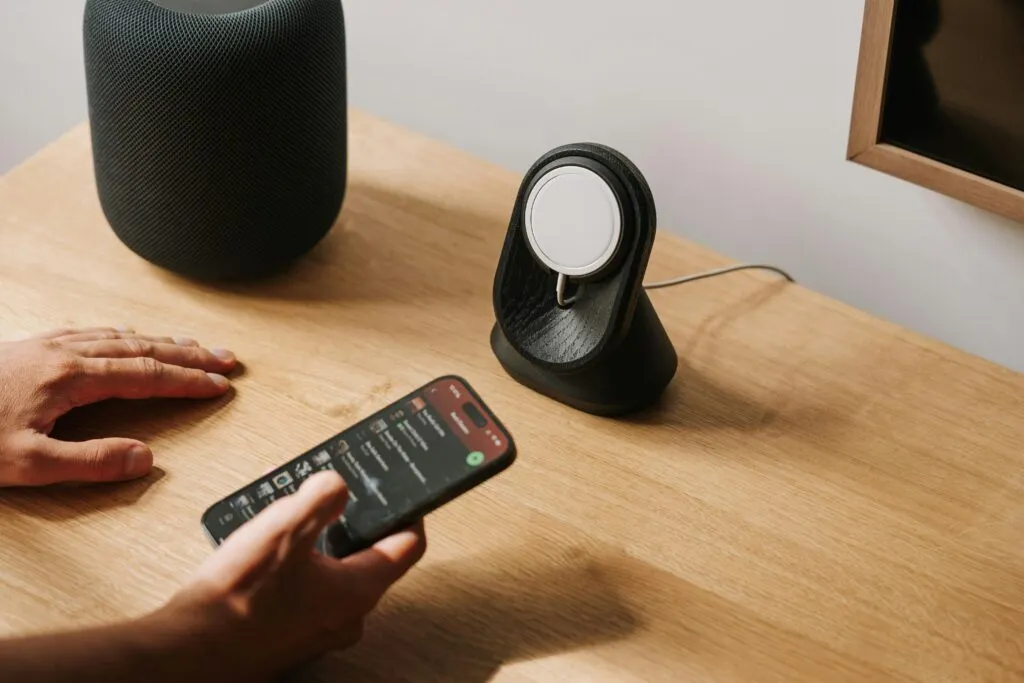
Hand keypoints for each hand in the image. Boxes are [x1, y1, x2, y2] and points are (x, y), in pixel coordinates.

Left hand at [0, 326, 236, 486]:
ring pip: (117, 335)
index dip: (188, 380)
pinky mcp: (27, 347)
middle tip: (224, 358)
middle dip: (188, 353)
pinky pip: (89, 332)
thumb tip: (144, 458)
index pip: (147, 375)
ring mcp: (45, 345)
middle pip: (142, 347)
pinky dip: (121, 334)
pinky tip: (122, 336)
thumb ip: (90, 461)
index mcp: (70, 378)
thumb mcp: (26, 464)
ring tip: (189, 344)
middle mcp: (64, 353)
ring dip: (160, 340)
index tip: (219, 384)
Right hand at [149, 471, 426, 678]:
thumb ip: (322, 496)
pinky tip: (267, 546)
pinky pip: (307, 591)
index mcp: (359, 589)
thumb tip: (339, 485)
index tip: (403, 493)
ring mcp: (319, 630)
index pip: (409, 546)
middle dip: (353, 522)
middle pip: (370, 558)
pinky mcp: (291, 635)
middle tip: (336, 497)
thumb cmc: (238, 597)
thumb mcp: (285, 526)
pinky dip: (296, 565)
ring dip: (319, 541)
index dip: (410, 513)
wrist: (191, 653)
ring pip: (334, 574)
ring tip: (292, 513)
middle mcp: (347, 616)